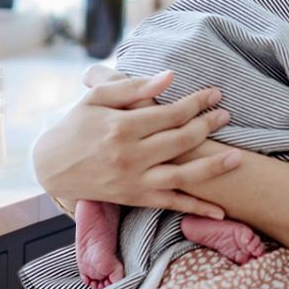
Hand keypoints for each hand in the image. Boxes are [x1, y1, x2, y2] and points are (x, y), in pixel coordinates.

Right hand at [34, 70, 240, 218]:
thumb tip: (169, 77)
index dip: (196, 103)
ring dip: (213, 167)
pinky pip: (170, 204)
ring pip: (182, 175)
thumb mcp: (96, 99)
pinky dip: (196, 208)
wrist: (51, 167)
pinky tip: (220, 211)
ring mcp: (134, 180)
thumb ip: (133, 87)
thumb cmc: (75, 126)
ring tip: (237, 158)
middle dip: (208, 126)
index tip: (215, 95)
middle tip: (226, 115)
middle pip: (181, 140)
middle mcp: (131, 155)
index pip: (170, 113)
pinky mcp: (135, 198)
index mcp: (122, 127)